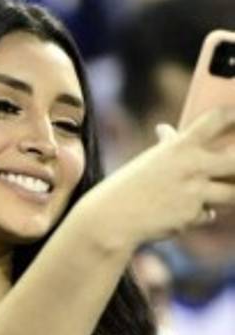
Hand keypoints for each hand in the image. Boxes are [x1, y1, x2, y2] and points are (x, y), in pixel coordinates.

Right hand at [84, 106, 234, 248]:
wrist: (111, 220)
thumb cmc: (127, 187)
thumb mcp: (148, 160)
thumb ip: (167, 146)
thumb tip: (166, 130)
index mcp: (180, 145)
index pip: (217, 119)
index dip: (234, 115)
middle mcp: (192, 166)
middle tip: (231, 167)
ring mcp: (194, 193)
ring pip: (232, 193)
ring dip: (227, 194)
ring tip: (212, 193)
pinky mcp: (192, 217)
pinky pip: (209, 214)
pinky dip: (200, 215)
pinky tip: (180, 214)